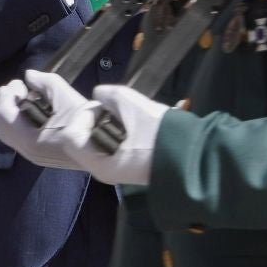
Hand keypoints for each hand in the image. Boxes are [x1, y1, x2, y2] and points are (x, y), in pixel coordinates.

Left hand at [0, 71, 92, 169]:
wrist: (112, 149)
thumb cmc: (90, 124)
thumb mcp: (67, 97)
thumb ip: (45, 83)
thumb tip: (30, 75)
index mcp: (30, 139)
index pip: (3, 115)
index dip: (6, 96)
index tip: (18, 82)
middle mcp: (28, 151)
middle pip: (2, 126)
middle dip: (5, 105)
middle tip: (16, 88)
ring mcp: (36, 156)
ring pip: (10, 134)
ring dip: (11, 114)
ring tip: (25, 97)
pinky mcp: (44, 156)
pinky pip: (20, 139)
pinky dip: (20, 123)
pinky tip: (35, 112)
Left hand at [49, 83, 168, 187]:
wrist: (195, 156)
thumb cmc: (160, 132)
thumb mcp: (131, 103)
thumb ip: (107, 94)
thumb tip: (100, 96)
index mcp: (98, 161)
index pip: (71, 133)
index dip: (85, 114)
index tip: (107, 108)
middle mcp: (103, 171)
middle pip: (84, 138)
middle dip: (98, 119)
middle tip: (120, 110)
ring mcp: (117, 172)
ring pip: (99, 142)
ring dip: (110, 125)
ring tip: (132, 117)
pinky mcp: (130, 169)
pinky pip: (113, 148)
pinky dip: (120, 135)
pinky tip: (138, 128)